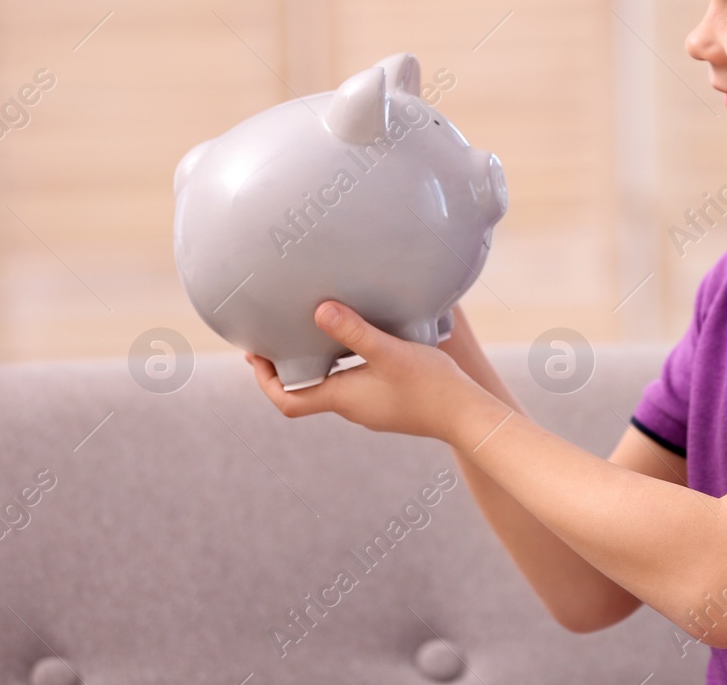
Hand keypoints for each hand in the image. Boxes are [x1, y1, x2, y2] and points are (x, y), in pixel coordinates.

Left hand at [245, 300, 501, 443]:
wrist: (468, 416)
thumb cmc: (429, 385)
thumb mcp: (390, 352)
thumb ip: (355, 331)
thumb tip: (319, 310)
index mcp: (342, 399)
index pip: (287, 400)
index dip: (265, 380)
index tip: (258, 354)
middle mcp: (352, 408)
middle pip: (306, 391)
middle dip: (290, 366)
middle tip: (280, 336)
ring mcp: (372, 408)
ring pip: (333, 386)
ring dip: (319, 363)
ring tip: (319, 331)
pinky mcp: (390, 403)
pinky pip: (357, 384)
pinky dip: (346, 365)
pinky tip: (364, 342)